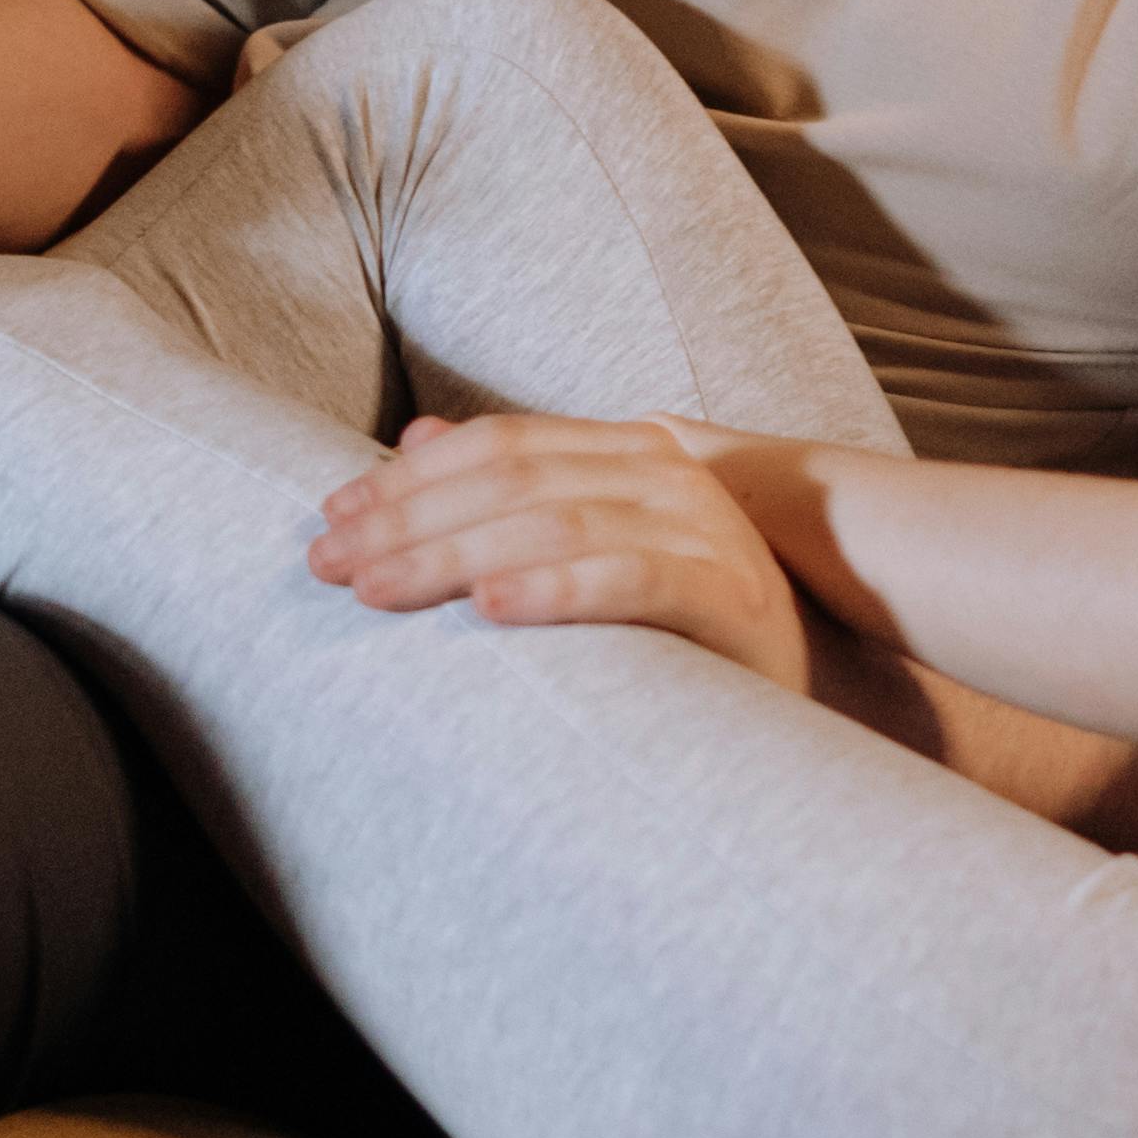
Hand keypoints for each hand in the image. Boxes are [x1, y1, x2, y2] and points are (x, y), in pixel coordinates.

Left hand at [305, 413, 816, 693]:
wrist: (812, 699)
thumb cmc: (684, 632)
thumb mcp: (597, 550)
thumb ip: (520, 491)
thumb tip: (417, 438)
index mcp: (633, 453)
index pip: (503, 443)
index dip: (410, 477)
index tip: (330, 517)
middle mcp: (670, 476)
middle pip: (514, 479)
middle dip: (408, 520)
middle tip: (326, 562)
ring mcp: (704, 531)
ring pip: (555, 523)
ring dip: (453, 555)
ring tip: (377, 588)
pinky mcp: (730, 598)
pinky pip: (631, 582)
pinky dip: (556, 590)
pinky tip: (490, 610)